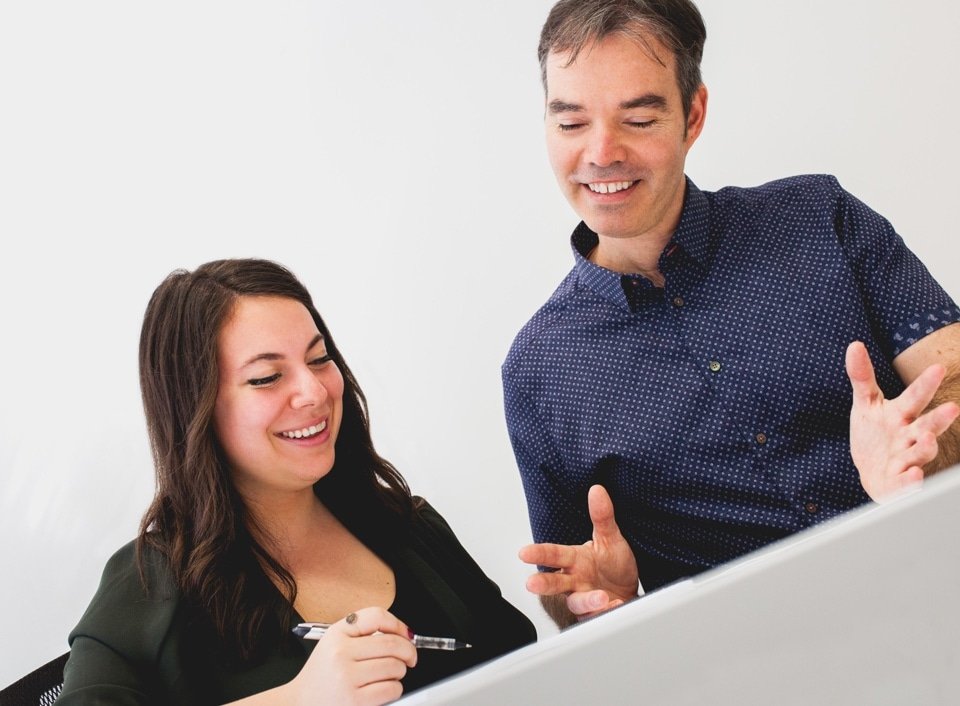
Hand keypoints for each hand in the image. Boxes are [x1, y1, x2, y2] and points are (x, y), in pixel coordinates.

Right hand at [285, 607, 416, 705]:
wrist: (300, 703)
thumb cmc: (322, 675)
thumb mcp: (334, 643)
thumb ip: (362, 633)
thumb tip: (402, 633)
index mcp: (337, 634)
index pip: (377, 617)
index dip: (398, 624)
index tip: (406, 634)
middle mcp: (341, 653)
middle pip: (392, 643)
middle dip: (409, 651)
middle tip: (410, 657)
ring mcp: (347, 677)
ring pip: (395, 667)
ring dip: (399, 672)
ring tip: (389, 675)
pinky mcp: (355, 701)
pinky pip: (391, 689)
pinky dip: (395, 689)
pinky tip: (384, 688)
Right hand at [518, 485, 639, 620]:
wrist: (630, 591)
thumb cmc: (614, 566)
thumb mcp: (611, 539)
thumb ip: (602, 516)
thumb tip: (597, 490)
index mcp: (575, 559)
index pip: (553, 554)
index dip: (538, 553)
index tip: (524, 553)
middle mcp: (574, 580)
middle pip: (554, 582)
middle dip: (543, 583)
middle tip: (532, 584)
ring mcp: (584, 598)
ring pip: (576, 602)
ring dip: (586, 601)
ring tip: (600, 597)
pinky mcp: (595, 615)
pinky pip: (597, 616)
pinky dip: (606, 611)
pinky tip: (616, 604)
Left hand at [846, 340, 959, 501]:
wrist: (874, 471)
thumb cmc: (874, 432)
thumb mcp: (865, 403)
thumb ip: (861, 376)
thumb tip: (854, 344)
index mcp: (901, 414)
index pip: (914, 397)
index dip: (925, 384)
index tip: (938, 368)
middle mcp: (909, 436)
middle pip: (927, 425)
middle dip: (939, 418)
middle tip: (953, 407)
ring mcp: (906, 459)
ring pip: (921, 453)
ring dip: (926, 447)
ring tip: (928, 439)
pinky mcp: (899, 481)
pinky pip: (906, 481)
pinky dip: (911, 480)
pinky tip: (914, 476)